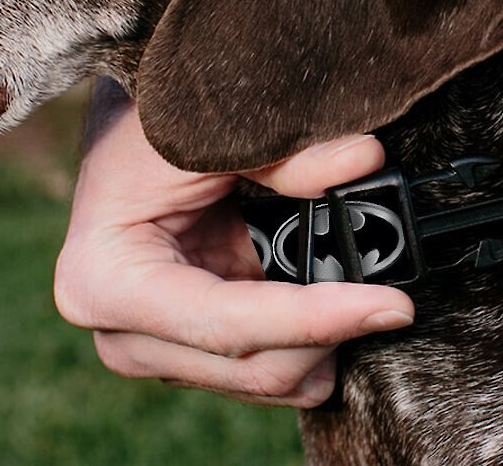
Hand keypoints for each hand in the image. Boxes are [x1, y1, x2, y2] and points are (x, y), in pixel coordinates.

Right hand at [54, 80, 413, 406]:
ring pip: (264, 376)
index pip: (230, 324)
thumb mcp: (209, 132)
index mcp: (108, 283)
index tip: (391, 306)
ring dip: (322, 343)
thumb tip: (365, 159)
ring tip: (365, 293)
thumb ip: (286, 155)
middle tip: (393, 299)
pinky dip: (309, 339)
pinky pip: (265, 362)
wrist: (121, 131)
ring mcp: (158, 345)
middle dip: (329, 336)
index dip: (317, 319)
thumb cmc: (148, 126)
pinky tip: (338, 305)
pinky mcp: (192, 342)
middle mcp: (124, 332)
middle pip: (251, 364)